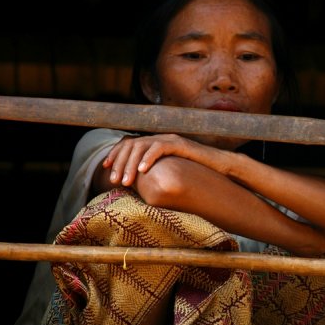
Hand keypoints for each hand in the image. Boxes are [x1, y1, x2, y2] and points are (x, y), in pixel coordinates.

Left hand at [102, 133, 229, 186]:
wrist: (220, 167)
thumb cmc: (195, 173)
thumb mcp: (169, 173)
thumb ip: (154, 174)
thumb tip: (136, 186)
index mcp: (155, 144)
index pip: (128, 144)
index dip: (115, 154)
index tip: (104, 168)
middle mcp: (160, 138)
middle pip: (131, 144)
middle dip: (119, 162)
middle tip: (113, 180)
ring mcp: (170, 139)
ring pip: (141, 146)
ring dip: (130, 164)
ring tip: (125, 181)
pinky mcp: (180, 144)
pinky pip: (159, 148)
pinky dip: (148, 159)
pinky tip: (142, 171)